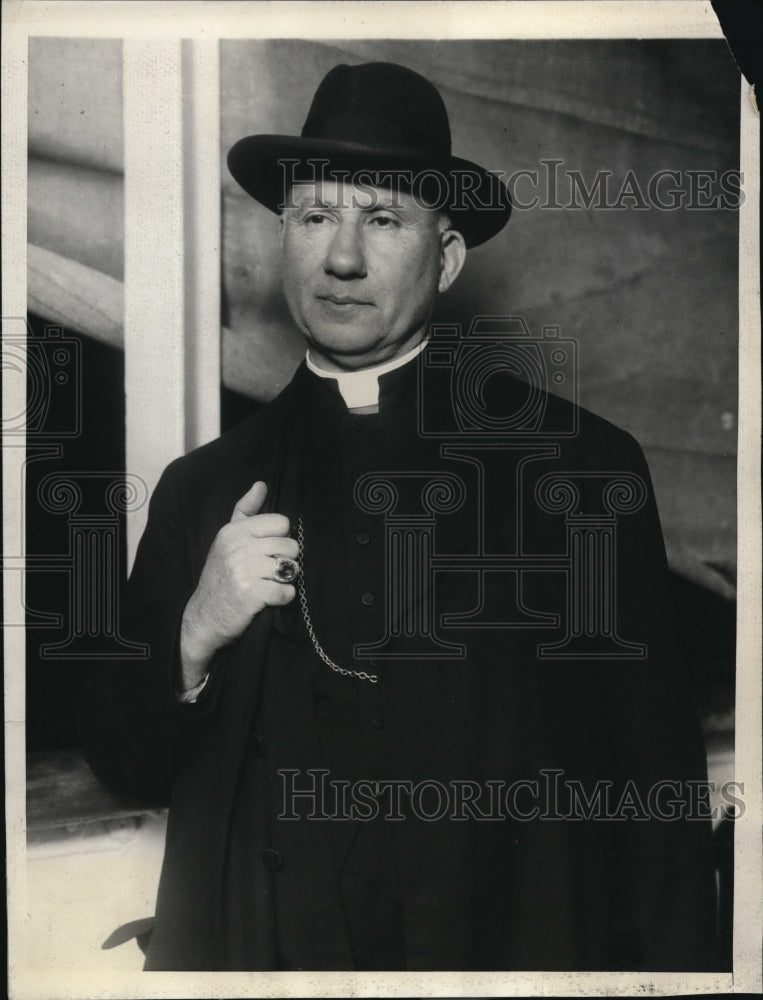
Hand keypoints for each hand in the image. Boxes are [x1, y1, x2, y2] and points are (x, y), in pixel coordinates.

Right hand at [179, 481, 297, 689]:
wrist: (203, 617)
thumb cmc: (221, 576)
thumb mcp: (227, 539)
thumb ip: (246, 510)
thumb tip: (261, 484)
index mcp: (234, 531)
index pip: (281, 523)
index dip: (279, 539)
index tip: (266, 552)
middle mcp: (238, 547)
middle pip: (291, 545)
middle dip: (285, 561)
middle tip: (268, 572)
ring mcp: (244, 571)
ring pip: (291, 567)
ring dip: (285, 580)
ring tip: (268, 584)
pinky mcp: (252, 595)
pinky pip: (287, 591)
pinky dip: (283, 598)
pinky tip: (268, 599)